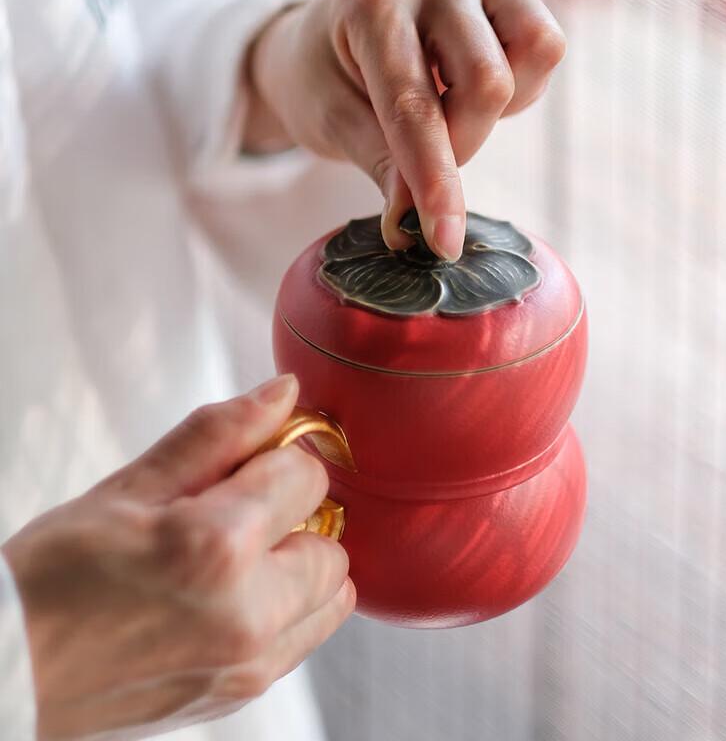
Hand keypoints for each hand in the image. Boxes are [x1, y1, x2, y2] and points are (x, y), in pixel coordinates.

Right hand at [1, 375, 352, 740]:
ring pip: (333, 590)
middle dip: (295, 513)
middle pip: (331, 537)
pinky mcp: (244, 692)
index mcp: (218, 548)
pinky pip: (308, 633)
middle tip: (236, 512)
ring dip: (300, 559)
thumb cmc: (51, 580)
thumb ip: (221, 434)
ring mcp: (251, 664)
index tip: (244, 466)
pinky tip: (237, 593)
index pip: (307, 477)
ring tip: (236, 555)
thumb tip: (284, 394)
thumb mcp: (132, 487)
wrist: (11, 675)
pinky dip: (292, 603)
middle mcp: (249, 614)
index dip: (276, 460)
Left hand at [244, 0, 564, 260]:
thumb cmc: (321, 77)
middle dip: (460, 147)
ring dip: (492, 113)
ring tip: (448, 110)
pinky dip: (517, 89)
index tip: (445, 242)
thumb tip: (415, 223)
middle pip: (486, 84)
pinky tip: (469, 89)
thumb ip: (381, 164)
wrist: (327, 34)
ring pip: (530, 58)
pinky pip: (544, 49)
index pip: (414, 107)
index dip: (435, 182)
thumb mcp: (333, 121)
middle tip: (424, 159)